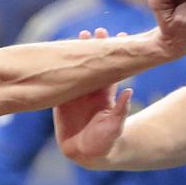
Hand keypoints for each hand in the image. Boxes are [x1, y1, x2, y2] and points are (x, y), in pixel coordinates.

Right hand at [54, 27, 131, 163]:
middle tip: (97, 30)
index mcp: (104, 94)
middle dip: (94, 47)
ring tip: (80, 35)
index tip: (116, 37)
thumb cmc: (106, 141)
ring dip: (77, 54)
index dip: (112, 55)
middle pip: (93, 65)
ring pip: (76, 71)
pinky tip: (56, 56)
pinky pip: (60, 84)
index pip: (109, 70)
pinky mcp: (61, 102)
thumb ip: (120, 110)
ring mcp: (75, 95)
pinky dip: (58, 71)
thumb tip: (129, 92)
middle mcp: (90, 91)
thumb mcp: (115, 125)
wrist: (89, 154)